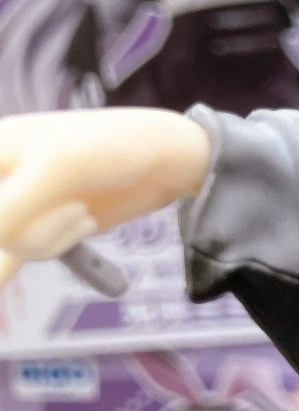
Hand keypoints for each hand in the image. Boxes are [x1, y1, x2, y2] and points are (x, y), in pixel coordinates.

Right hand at [0, 109, 211, 287]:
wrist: (169, 160)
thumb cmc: (113, 146)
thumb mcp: (55, 170)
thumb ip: (6, 211)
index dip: (6, 216)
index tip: (16, 225)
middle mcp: (0, 175)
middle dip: (30, 232)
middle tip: (75, 207)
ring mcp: (19, 202)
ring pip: (11, 246)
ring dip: (50, 240)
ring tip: (82, 210)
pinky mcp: (41, 225)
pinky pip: (18, 255)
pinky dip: (19, 261)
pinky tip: (23, 263)